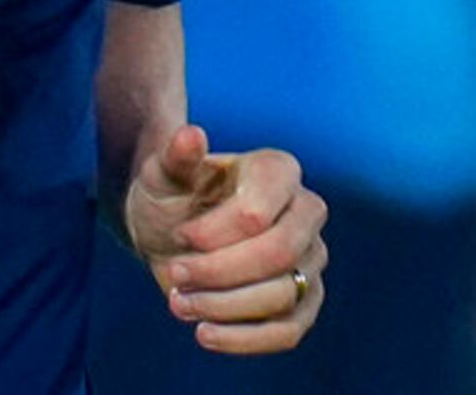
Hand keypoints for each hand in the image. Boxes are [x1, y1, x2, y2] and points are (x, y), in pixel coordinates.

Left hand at [125, 125, 327, 354]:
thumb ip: (176, 157)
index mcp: (279, 170)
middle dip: (219, 272)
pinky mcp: (304, 303)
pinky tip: (203, 334)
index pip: (258, 212)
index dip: (213, 233)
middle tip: (174, 274)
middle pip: (278, 253)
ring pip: (282, 295)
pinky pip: (288, 331)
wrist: (172, 232)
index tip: (179, 235)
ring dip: (223, 306)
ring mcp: (311, 259)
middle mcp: (307, 212)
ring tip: (178, 303)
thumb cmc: (173, 196)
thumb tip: (189, 136)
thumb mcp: (163, 173)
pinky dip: (244, 339)